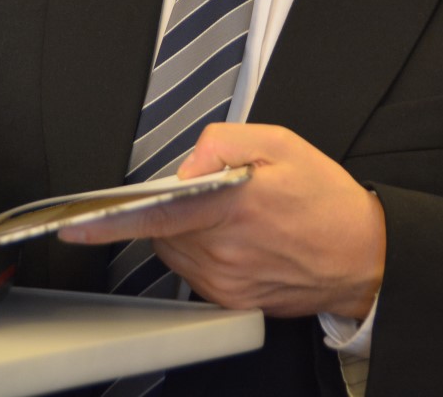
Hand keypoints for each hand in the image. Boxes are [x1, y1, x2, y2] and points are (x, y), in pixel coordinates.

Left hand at [59, 123, 384, 318]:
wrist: (366, 257)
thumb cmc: (327, 201)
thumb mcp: (281, 145)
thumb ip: (225, 141)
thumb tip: (190, 161)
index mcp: (233, 209)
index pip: (156, 216)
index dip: (110, 222)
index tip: (75, 227)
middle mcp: (225, 251)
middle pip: (164, 229)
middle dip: (173, 209)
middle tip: (214, 196)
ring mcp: (227, 281)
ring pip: (175, 252)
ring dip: (186, 232)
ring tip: (230, 218)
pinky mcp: (232, 301)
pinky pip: (194, 272)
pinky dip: (202, 253)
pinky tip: (238, 242)